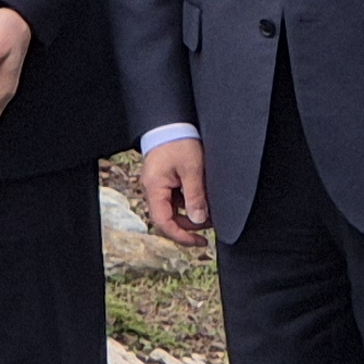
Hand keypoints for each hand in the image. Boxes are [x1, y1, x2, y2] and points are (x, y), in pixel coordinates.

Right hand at [139, 134, 210, 249]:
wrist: (172, 121)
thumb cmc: (180, 141)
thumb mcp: (192, 169)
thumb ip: (195, 196)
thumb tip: (199, 221)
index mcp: (154, 188)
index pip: (163, 222)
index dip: (181, 236)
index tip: (198, 242)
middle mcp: (153, 189)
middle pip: (169, 218)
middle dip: (190, 225)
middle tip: (211, 226)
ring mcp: (159, 185)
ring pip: (174, 209)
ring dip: (191, 214)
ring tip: (210, 212)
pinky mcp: (165, 180)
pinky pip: (176, 198)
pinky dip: (190, 202)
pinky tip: (203, 200)